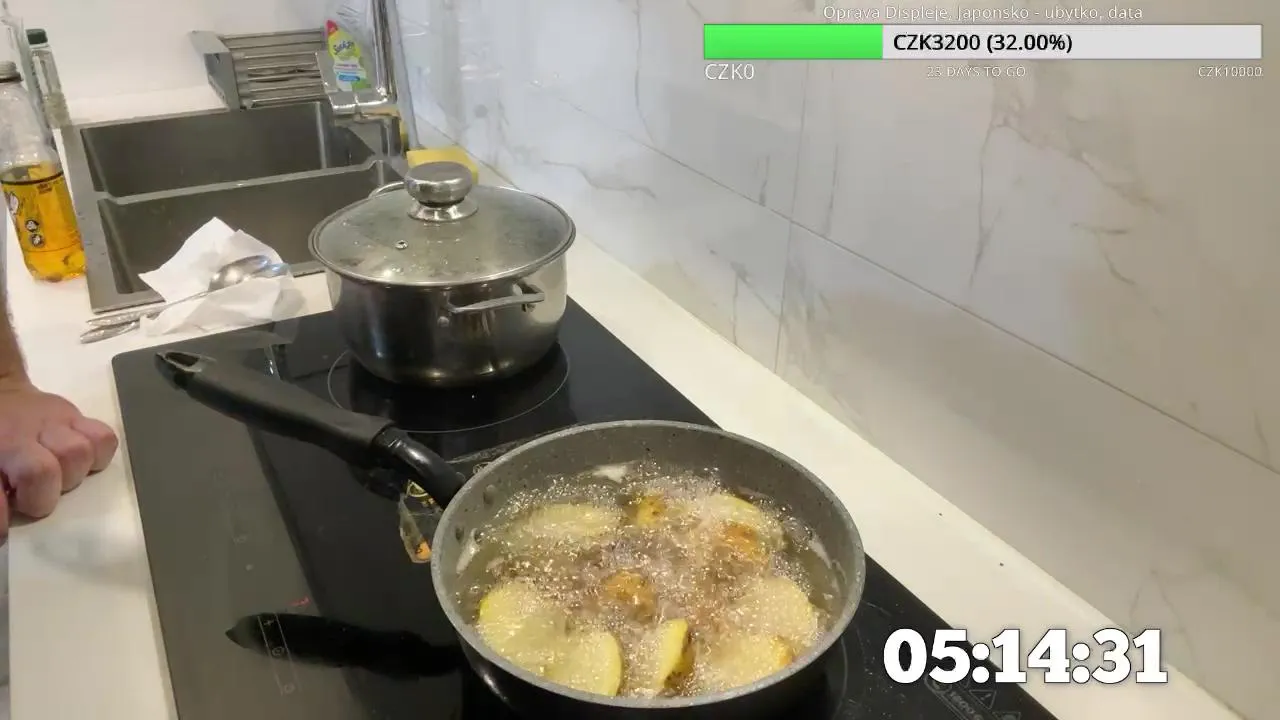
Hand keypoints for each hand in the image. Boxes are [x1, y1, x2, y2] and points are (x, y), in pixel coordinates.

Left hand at [0, 378, 117, 540]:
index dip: (1, 521)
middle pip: (42, 472)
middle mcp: (18, 436)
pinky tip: (80, 463)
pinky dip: (98, 456)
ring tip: (56, 480)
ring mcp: (51, 422)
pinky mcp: (76, 415)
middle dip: (40, 498)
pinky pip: (103, 438)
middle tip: (29, 500)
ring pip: (78, 453)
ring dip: (70, 476)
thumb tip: (5, 522)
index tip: (4, 536)